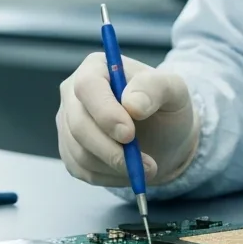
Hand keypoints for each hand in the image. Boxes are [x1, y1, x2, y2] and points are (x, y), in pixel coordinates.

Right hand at [57, 53, 199, 187]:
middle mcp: (74, 92)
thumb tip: (132, 104)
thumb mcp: (174, 90)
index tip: (129, 134)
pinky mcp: (68, 149)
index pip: (88, 86)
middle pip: (78, 123)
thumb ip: (156, 88)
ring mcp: (67, 122)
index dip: (105, 112)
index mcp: (97, 68)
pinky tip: (129, 169)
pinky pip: (80, 169)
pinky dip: (108, 176)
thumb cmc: (165, 107)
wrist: (163, 137)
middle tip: (145, 163)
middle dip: (111, 149)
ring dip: (115, 166)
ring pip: (79, 151)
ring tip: (146, 166)